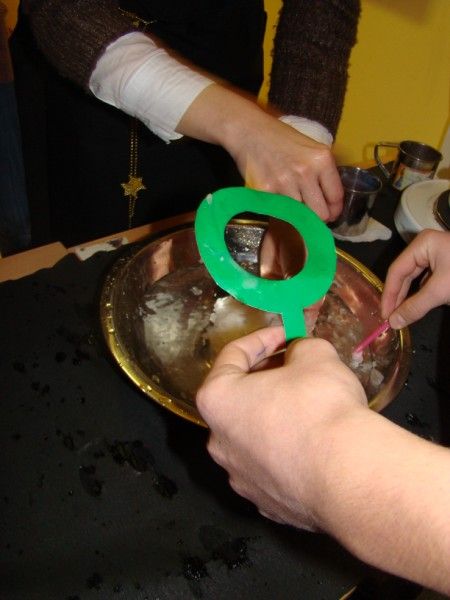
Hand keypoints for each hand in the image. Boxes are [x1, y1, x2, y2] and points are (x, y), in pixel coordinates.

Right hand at [178, 85, 342, 221]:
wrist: (249, 131)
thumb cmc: (280, 139)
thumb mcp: (310, 149)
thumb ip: (322, 173)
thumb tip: (330, 204)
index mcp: (322, 160)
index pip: (336, 197)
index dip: (334, 210)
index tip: (330, 214)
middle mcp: (305, 172)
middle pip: (321, 214)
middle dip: (317, 217)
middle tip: (311, 214)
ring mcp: (284, 183)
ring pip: (300, 217)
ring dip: (296, 215)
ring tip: (290, 203)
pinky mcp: (265, 192)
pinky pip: (279, 212)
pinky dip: (279, 211)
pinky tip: (276, 199)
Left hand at [196, 326, 366, 530]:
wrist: (350, 476)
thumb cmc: (321, 407)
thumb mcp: (315, 355)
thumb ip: (299, 347)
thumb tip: (299, 354)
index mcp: (217, 400)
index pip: (233, 355)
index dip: (263, 338)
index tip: (287, 334)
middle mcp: (219, 442)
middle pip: (239, 398)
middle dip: (268, 377)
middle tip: (297, 366)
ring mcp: (241, 478)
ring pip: (253, 436)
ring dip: (275, 416)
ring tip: (308, 405)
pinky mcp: (267, 504)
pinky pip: (272, 467)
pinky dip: (286, 452)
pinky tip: (314, 444)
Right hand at [381, 229, 449, 327]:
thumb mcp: (440, 292)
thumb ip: (414, 307)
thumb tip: (392, 323)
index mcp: (422, 244)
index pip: (396, 270)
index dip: (389, 295)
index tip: (384, 315)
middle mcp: (427, 246)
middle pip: (404, 273)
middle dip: (398, 296)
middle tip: (391, 318)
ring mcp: (438, 254)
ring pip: (416, 277)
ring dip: (409, 297)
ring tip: (401, 315)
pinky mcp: (447, 264)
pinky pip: (427, 279)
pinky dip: (421, 293)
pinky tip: (417, 306)